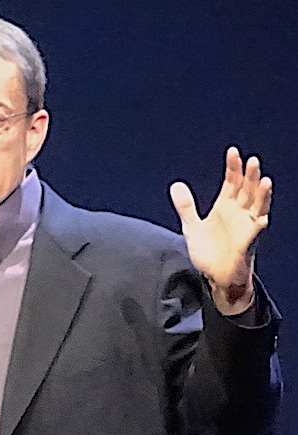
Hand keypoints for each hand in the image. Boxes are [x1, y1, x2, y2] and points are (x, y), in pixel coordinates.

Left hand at [170, 147, 271, 314]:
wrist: (216, 278)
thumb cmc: (209, 253)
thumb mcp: (192, 227)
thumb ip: (186, 206)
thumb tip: (176, 184)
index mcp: (225, 207)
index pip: (231, 182)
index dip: (233, 167)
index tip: (232, 151)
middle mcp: (238, 213)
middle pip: (246, 188)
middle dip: (248, 174)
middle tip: (249, 159)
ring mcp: (246, 225)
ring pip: (256, 203)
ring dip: (260, 190)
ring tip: (262, 176)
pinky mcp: (249, 239)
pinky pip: (258, 223)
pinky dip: (261, 212)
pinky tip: (264, 205)